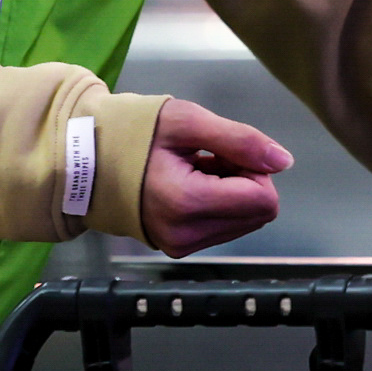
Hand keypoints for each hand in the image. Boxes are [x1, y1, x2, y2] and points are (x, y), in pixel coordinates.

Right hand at [138, 99, 291, 254]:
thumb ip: (240, 140)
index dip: (254, 168)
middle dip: (244, 180)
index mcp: (186, 203)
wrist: (87, 160)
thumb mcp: (188, 122)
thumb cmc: (132, 134)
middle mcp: (185, 235)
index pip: (263, 199)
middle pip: (258, 213)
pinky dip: (218, 203)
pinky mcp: (178, 248)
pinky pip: (224, 228)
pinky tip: (190, 184)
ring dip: (232, 192)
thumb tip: (283, 161)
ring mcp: (180, 246)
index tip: (222, 151)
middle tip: (208, 157)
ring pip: (245, 222)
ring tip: (196, 169)